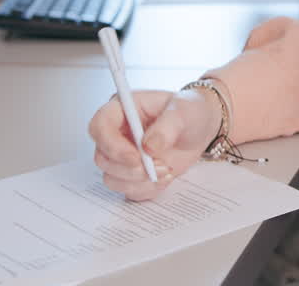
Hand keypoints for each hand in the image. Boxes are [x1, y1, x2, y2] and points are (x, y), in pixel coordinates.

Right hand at [88, 88, 221, 200]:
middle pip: (102, 158)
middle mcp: (116, 133)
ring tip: (167, 169)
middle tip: (160, 166)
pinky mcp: (131, 173)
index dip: (111, 145)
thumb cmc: (189, 111)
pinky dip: (147, 188)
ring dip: (140, 180)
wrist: (200, 128)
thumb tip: (149, 146)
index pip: (99, 126)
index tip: (135, 157)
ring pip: (112, 178)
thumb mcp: (184, 111)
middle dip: (130, 169)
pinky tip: (165, 176)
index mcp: (122, 109)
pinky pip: (128, 190)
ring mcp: (121, 155)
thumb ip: (167, 126)